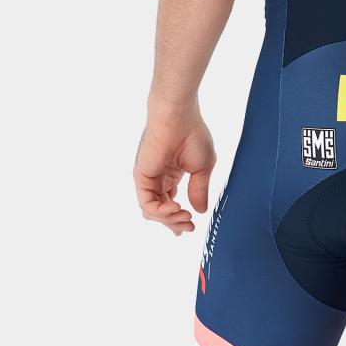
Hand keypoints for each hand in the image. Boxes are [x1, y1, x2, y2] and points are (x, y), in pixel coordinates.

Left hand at [134, 98, 215, 234]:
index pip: (169, 203)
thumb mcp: (202, 168)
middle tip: (190, 227)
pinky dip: (162, 212)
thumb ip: (199, 190)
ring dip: (170, 220)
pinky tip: (177, 209)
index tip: (190, 227)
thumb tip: (200, 211)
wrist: (179, 117)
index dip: (178, 218)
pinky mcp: (142, 177)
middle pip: (160, 211)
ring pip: (153, 212)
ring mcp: (148, 179)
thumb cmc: (193, 135)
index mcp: (171, 175)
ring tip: (186, 218)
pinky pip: (147, 204)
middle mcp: (158, 179)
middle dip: (175, 223)